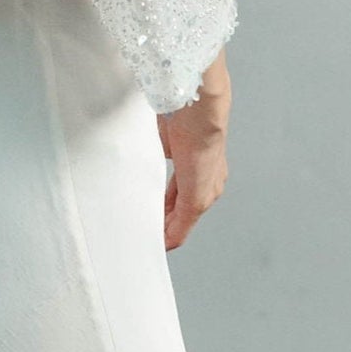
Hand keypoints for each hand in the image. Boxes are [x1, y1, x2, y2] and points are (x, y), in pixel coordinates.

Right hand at [159, 47, 229, 251]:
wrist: (198, 107)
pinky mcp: (197, 200)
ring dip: (164, 230)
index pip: (181, 196)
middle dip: (162, 222)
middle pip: (182, 214)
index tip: (147, 215)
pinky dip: (169, 237)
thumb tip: (141, 161)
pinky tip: (157, 244)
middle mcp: (209, 185)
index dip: (163, 208)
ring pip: (181, 223)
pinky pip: (181, 227)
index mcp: (201, 169)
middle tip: (142, 231)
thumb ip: (158, 156)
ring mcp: (205, 193)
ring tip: (146, 238)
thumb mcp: (165, 140)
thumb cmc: (183, 113)